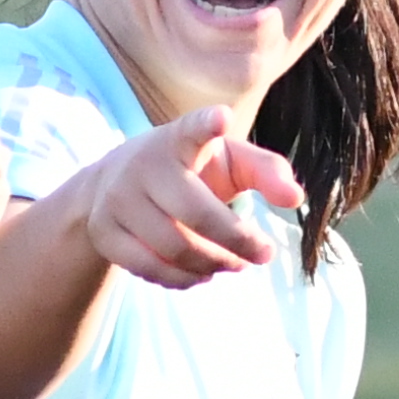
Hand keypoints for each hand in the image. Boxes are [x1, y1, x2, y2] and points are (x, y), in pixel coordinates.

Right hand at [75, 106, 306, 288]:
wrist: (113, 183)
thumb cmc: (190, 169)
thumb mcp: (227, 159)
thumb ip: (266, 170)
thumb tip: (295, 198)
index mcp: (178, 139)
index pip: (192, 129)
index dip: (206, 125)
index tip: (222, 118)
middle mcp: (143, 165)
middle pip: (198, 214)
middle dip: (238, 241)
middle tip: (264, 253)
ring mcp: (118, 200)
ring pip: (175, 249)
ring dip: (215, 264)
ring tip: (234, 263)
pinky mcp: (104, 232)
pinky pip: (150, 269)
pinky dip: (184, 279)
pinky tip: (202, 272)